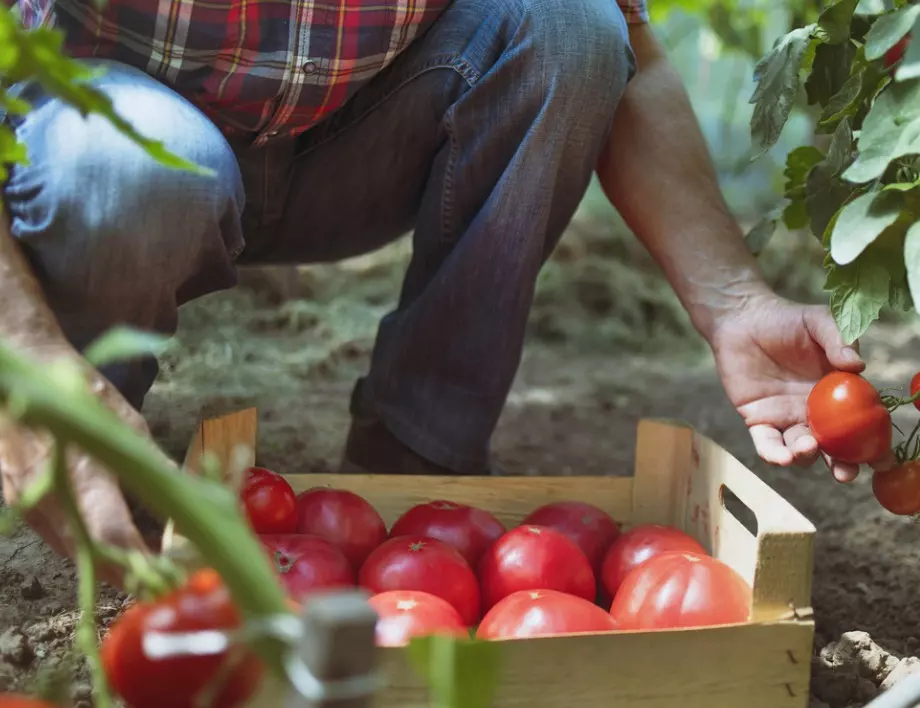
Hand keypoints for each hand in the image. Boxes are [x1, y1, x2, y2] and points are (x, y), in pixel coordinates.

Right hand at [0, 347, 152, 584]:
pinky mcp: (22, 507)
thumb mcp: (126, 423)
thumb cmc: (79, 392)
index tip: (172, 574)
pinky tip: (117, 546)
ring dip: (111, 565)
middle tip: (168, 581)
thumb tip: (190, 495)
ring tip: (151, 570)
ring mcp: (30, 506)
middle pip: (94, 555)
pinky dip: (90, 548)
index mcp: (80, 475)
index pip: (113, 534)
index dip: (143, 561)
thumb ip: (153, 465)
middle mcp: (50, 499)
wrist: (17, 376)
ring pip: (75, 553)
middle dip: (132, 574)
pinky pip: (60, 539)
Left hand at [708, 294, 893, 482]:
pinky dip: (774, 455)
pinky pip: (767, 444)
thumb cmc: (785, 320)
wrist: (742, 319)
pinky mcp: (759, 420)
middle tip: (845, 473)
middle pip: (833, 448)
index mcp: (839, 394)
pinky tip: (782, 457)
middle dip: (842, 466)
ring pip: (801, 450)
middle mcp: (816, 413)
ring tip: (808, 447)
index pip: (861, 424)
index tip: (883, 460)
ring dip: (807, 456)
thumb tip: (857, 365)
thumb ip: (840, 340)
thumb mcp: (819, 322)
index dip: (874, 445)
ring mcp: (787, 418)